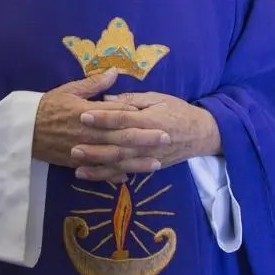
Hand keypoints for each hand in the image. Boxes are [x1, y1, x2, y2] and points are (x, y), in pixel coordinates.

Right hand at [33, 69, 165, 170]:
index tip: (157, 114)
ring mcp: (84, 151)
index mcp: (89, 113)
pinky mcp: (76, 163)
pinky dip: (112, 175)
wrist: (23, 130)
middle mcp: (89, 133)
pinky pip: (98, 171)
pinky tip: (127, 178)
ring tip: (155, 163)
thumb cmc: (47, 106)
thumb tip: (115, 72)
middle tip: (167, 138)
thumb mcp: (69, 90)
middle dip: (145, 138)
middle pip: (121, 136)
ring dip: (136, 161)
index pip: (118, 113)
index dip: (138, 114)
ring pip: (114, 157)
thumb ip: (94, 83)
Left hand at [72, 92, 221, 181]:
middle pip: (119, 145)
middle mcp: (148, 141)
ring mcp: (148, 157)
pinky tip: (92, 176)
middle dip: (95, 147)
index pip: (123, 118)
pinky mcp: (148, 167)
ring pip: (120, 163)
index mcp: (149, 120)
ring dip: (98, 166)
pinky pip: (126, 173)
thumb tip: (107, 98)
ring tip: (77, 166)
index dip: (103, 117)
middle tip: (73, 146)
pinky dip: (108, 176)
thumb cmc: (177, 110)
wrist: (201, 134)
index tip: (83, 114)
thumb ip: (132, 98)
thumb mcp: (158, 98)